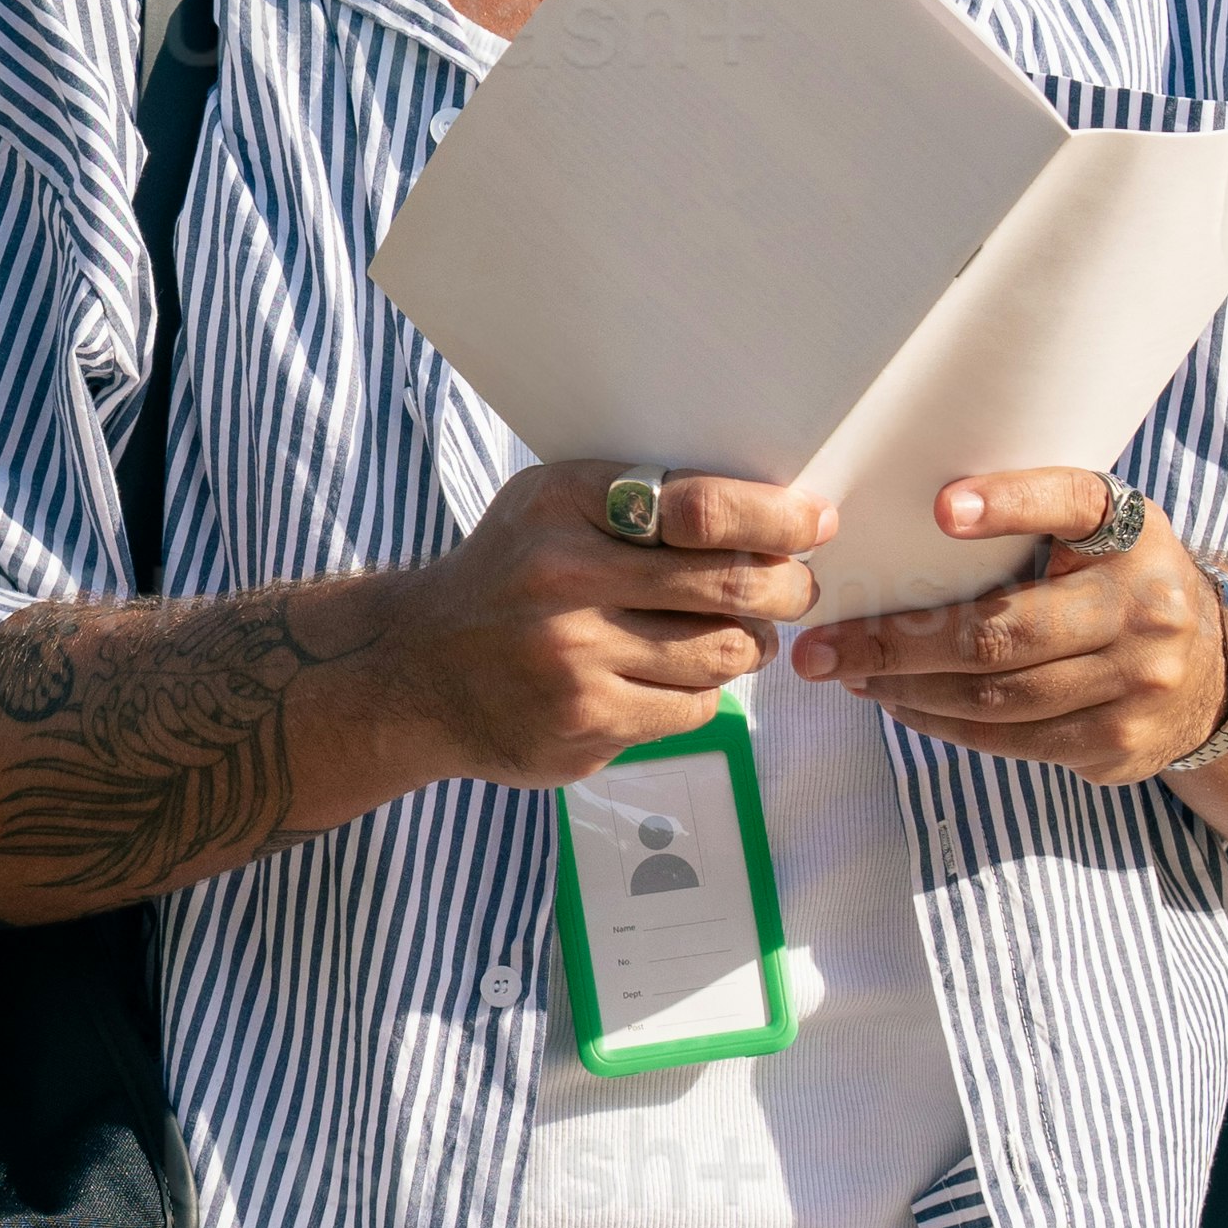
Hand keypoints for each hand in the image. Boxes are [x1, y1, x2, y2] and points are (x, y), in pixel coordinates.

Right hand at [372, 461, 836, 787]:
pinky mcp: (583, 725)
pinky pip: (691, 709)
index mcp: (562, 507)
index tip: (815, 523)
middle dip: (788, 588)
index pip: (699, 508)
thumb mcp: (548, 509)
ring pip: (722, 655)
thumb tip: (767, 513)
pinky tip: (673, 679)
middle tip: (799, 588)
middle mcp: (564, 580)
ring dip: (747, 646)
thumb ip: (634, 502)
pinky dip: (701, 694)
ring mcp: (574, 661)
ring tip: (736, 635)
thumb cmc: (506, 578)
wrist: (412, 672)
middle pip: (728, 586)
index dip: (773, 516)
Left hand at [790, 466, 1227, 781]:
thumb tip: (909, 526)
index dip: (1010, 503)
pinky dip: (944, 724)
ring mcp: (1138, 685)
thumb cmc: (1122, 580)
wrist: (1218, 669)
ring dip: (907, 689)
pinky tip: (901, 703)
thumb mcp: (1102, 530)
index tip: (942, 508)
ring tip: (848, 675)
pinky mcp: (1120, 744)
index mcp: (1133, 532)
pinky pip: (1011, 741)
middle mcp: (1146, 607)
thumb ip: (1034, 518)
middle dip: (898, 642)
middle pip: (1002, 632)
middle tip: (822, 646)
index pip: (1072, 503)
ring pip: (997, 699)